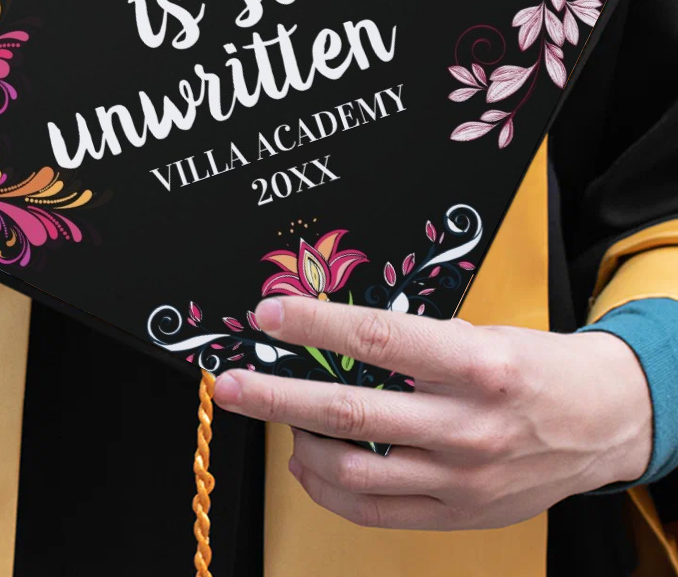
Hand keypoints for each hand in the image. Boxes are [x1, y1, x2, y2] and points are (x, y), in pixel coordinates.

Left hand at [213, 296, 652, 529]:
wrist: (600, 422)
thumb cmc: (534, 368)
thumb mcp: (480, 334)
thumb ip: (411, 342)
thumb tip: (330, 336)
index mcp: (475, 365)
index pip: (377, 338)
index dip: (315, 325)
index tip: (270, 316)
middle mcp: (467, 426)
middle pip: (350, 411)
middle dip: (276, 396)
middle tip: (229, 383)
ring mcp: (461, 478)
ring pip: (353, 470)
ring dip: (298, 443)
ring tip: (278, 419)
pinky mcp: (457, 514)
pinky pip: (373, 511)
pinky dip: (327, 488)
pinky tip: (309, 461)